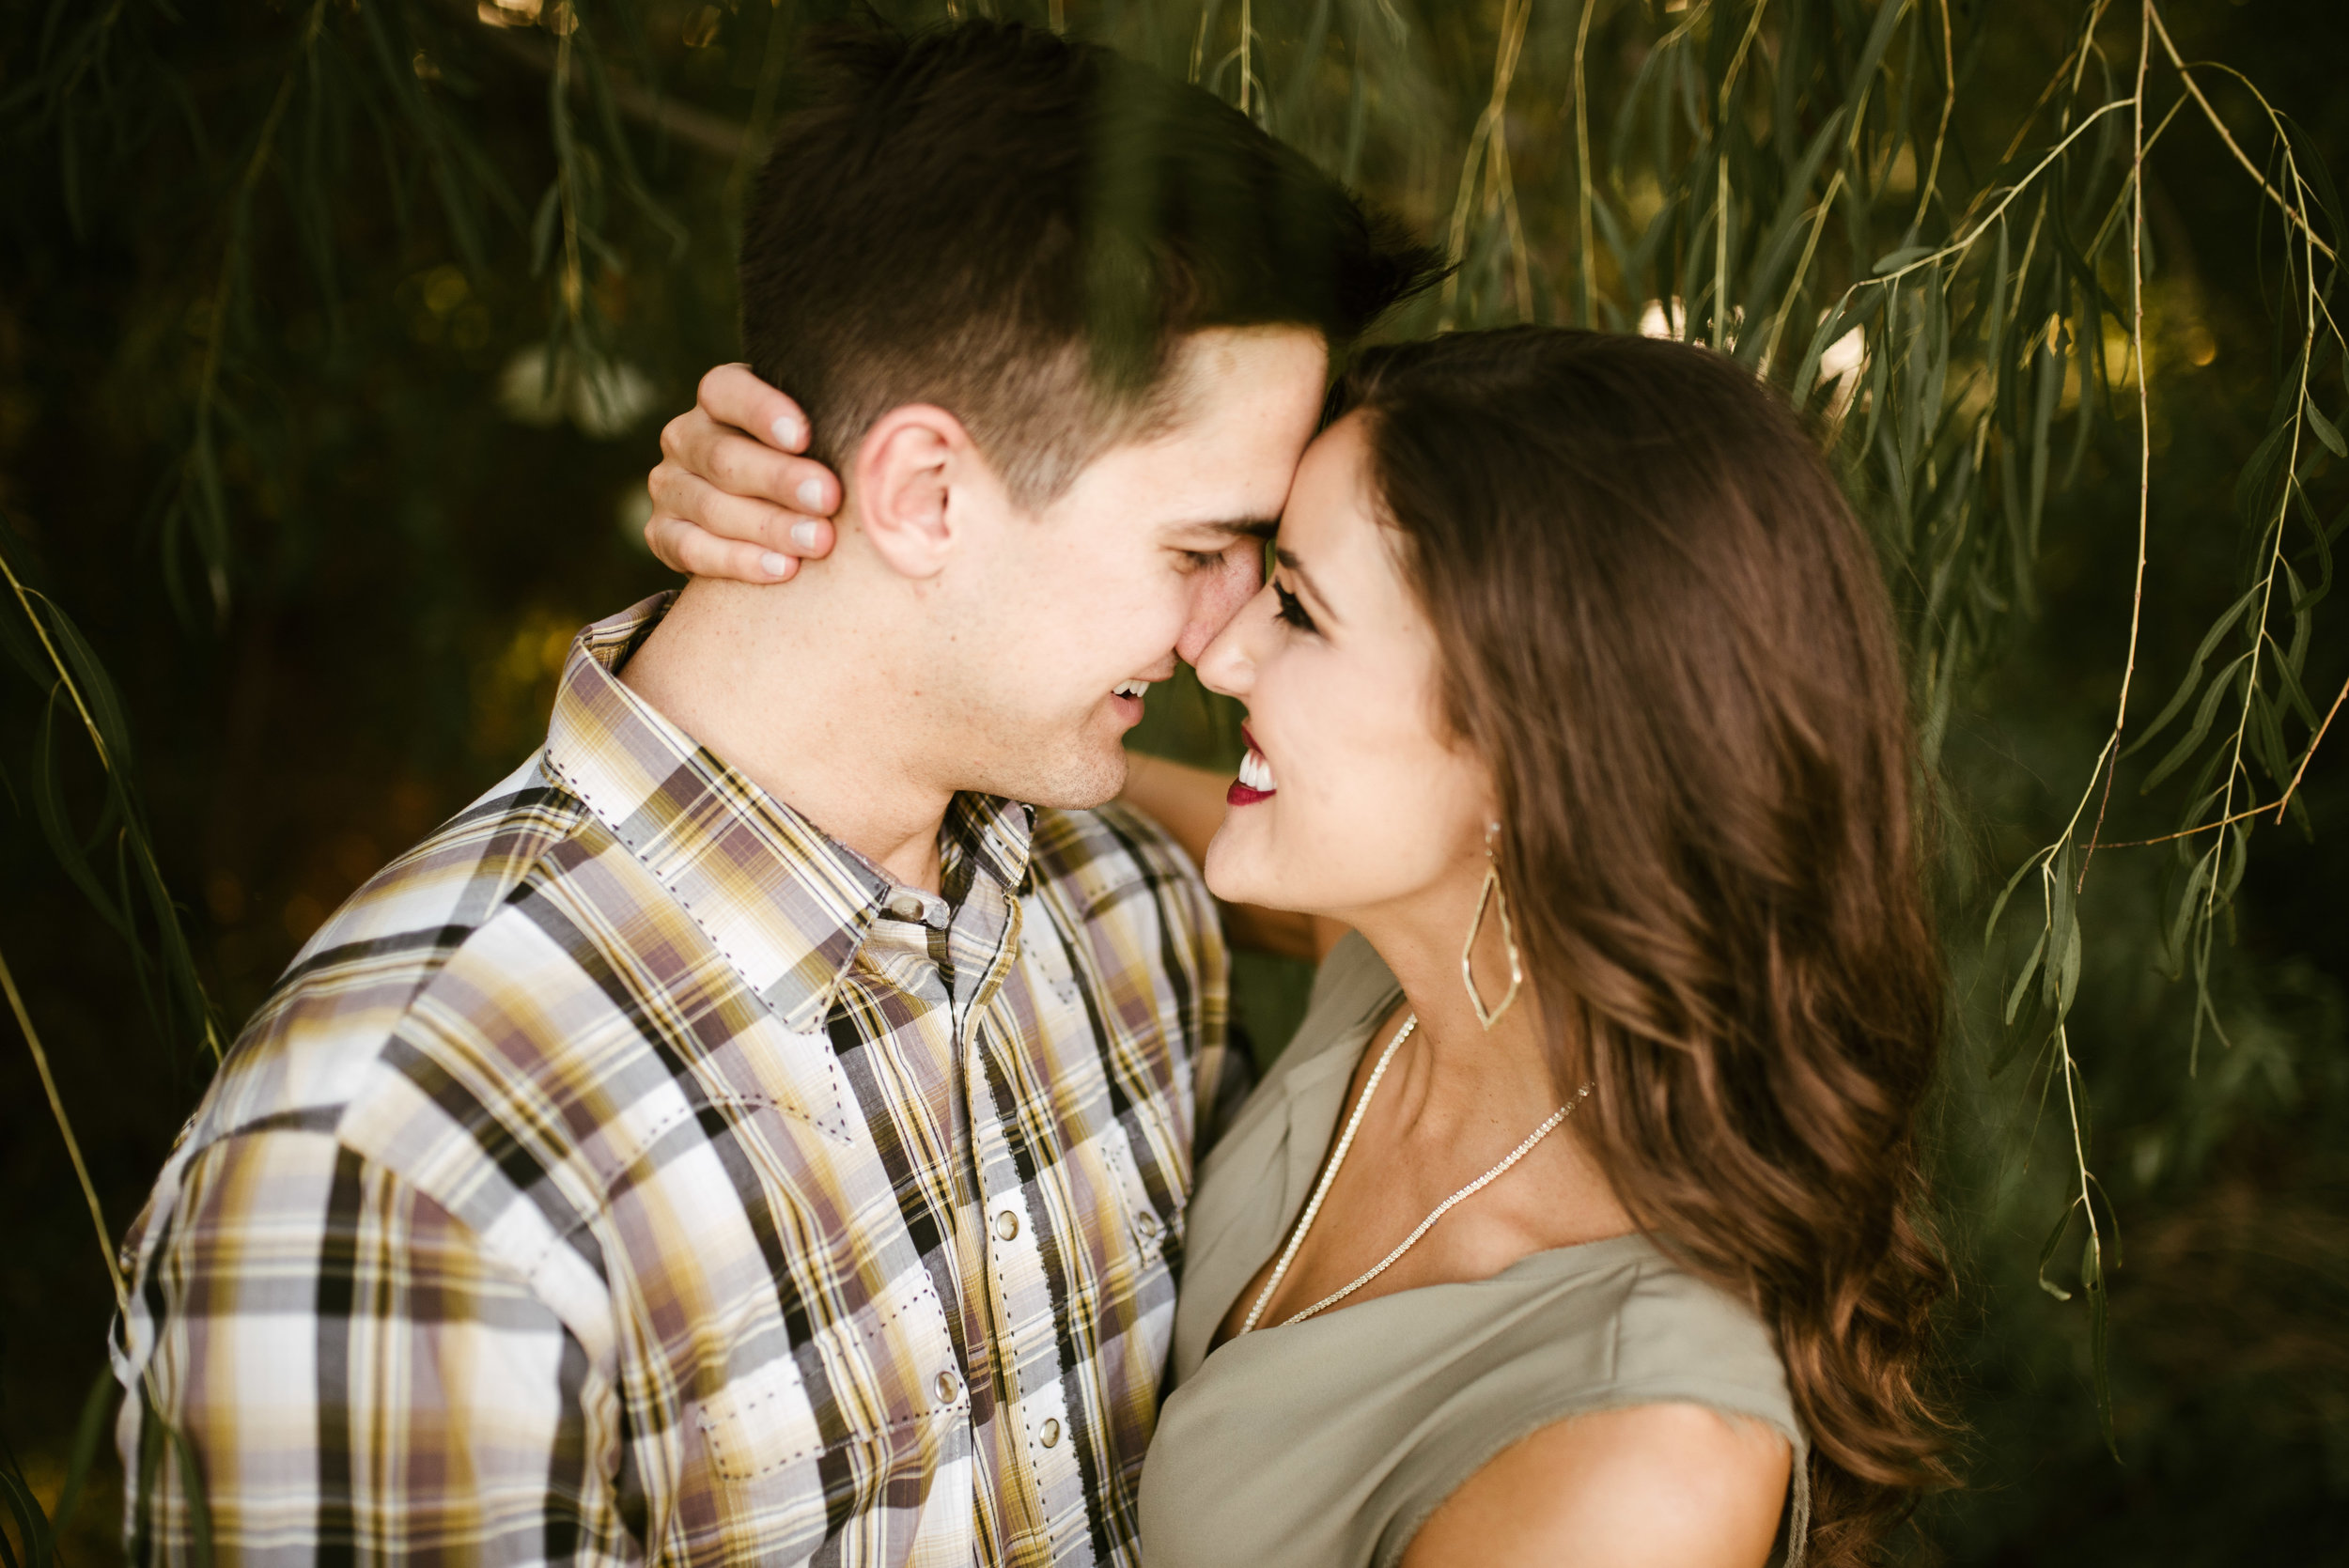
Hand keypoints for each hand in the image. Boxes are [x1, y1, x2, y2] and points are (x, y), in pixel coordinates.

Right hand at [644, 364, 844, 581]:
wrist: (772, 526)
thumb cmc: (815, 466)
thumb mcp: (821, 439)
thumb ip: (839, 431)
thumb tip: (901, 436)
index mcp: (719, 400)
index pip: (727, 391)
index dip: (762, 411)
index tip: (805, 436)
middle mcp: (686, 437)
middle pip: (723, 455)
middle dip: (780, 479)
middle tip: (829, 498)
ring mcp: (670, 486)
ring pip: (710, 505)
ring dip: (769, 526)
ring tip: (819, 541)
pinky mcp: (663, 533)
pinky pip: (692, 549)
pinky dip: (737, 561)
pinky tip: (782, 569)